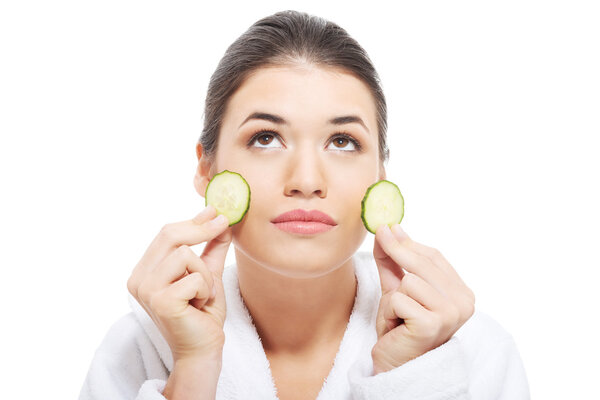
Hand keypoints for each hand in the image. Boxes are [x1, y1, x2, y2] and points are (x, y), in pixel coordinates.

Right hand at [127, 205, 231, 362]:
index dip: (192, 221)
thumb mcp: (208, 273)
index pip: (166, 234)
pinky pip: (194, 277)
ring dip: (205, 274)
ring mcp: (147, 290)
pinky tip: (200, 306)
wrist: (203, 349)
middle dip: (201, 229)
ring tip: (203, 294)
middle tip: (223, 224)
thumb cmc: (203, 314)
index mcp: (145, 271)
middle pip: (170, 235)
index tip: (214, 211)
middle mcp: (139, 279)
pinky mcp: (161, 301)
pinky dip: (206, 289)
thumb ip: (211, 247)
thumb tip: (219, 218)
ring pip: (185, 254)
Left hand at [371, 224, 474, 373]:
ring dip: (393, 297)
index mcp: (461, 292)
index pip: (434, 256)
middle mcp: (463, 302)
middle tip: (380, 236)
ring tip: (397, 315)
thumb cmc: (401, 327)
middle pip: (422, 262)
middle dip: (396, 252)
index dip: (408, 241)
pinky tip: (396, 326)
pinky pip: (399, 298)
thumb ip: (394, 260)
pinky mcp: (432, 324)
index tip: (388, 227)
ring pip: (408, 280)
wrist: (396, 364)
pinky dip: (389, 311)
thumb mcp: (396, 287)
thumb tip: (390, 228)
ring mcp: (450, 314)